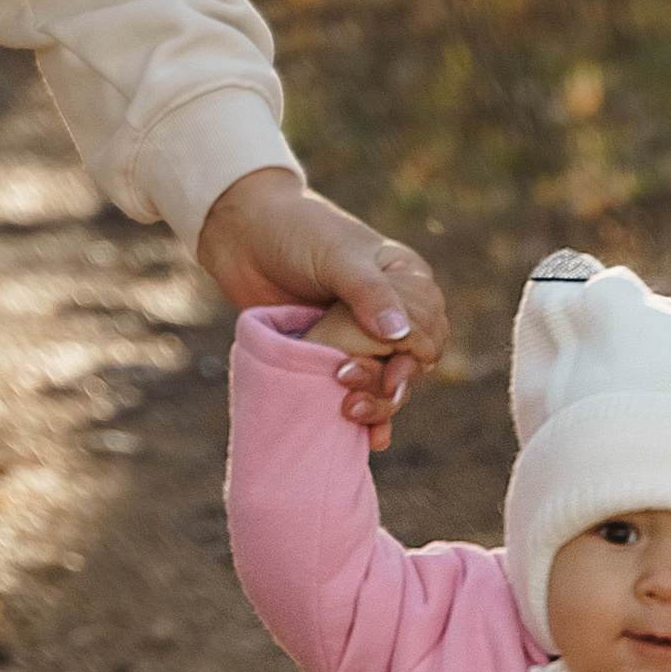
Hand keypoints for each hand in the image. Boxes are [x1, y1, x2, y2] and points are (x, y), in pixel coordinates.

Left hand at [196, 169, 447, 451]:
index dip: (413, 357)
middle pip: (411, 368)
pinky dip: (366, 422)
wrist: (241, 236)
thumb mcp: (335, 255)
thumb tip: (401, 335)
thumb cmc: (294, 230)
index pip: (429, 332)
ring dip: (374, 404)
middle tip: (347, 380)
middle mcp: (392, 316)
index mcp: (407, 282)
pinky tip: (367, 440)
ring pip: (387, 388)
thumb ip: (368, 293)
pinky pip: (361, 397)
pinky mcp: (335, 361)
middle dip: (386, 384)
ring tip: (347, 407)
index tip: (390, 371)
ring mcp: (363, 341)